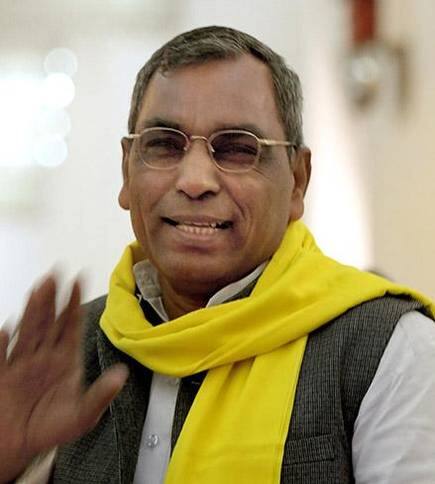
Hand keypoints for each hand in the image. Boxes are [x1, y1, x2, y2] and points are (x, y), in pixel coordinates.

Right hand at [0, 276, 128, 482]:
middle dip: (52, 298)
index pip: (70, 325)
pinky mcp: (1, 374)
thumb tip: (122, 375)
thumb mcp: (83, 416)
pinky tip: (5, 329)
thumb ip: (101, 395)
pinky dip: (1, 343)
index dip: (74, 304)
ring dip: (33, 309)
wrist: (19, 446)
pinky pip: (0, 356)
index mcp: (64, 359)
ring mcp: (21, 362)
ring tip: (39, 288)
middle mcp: (44, 355)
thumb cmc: (52, 428)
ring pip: (27, 330)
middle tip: (56, 274)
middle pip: (48, 321)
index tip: (78, 280)